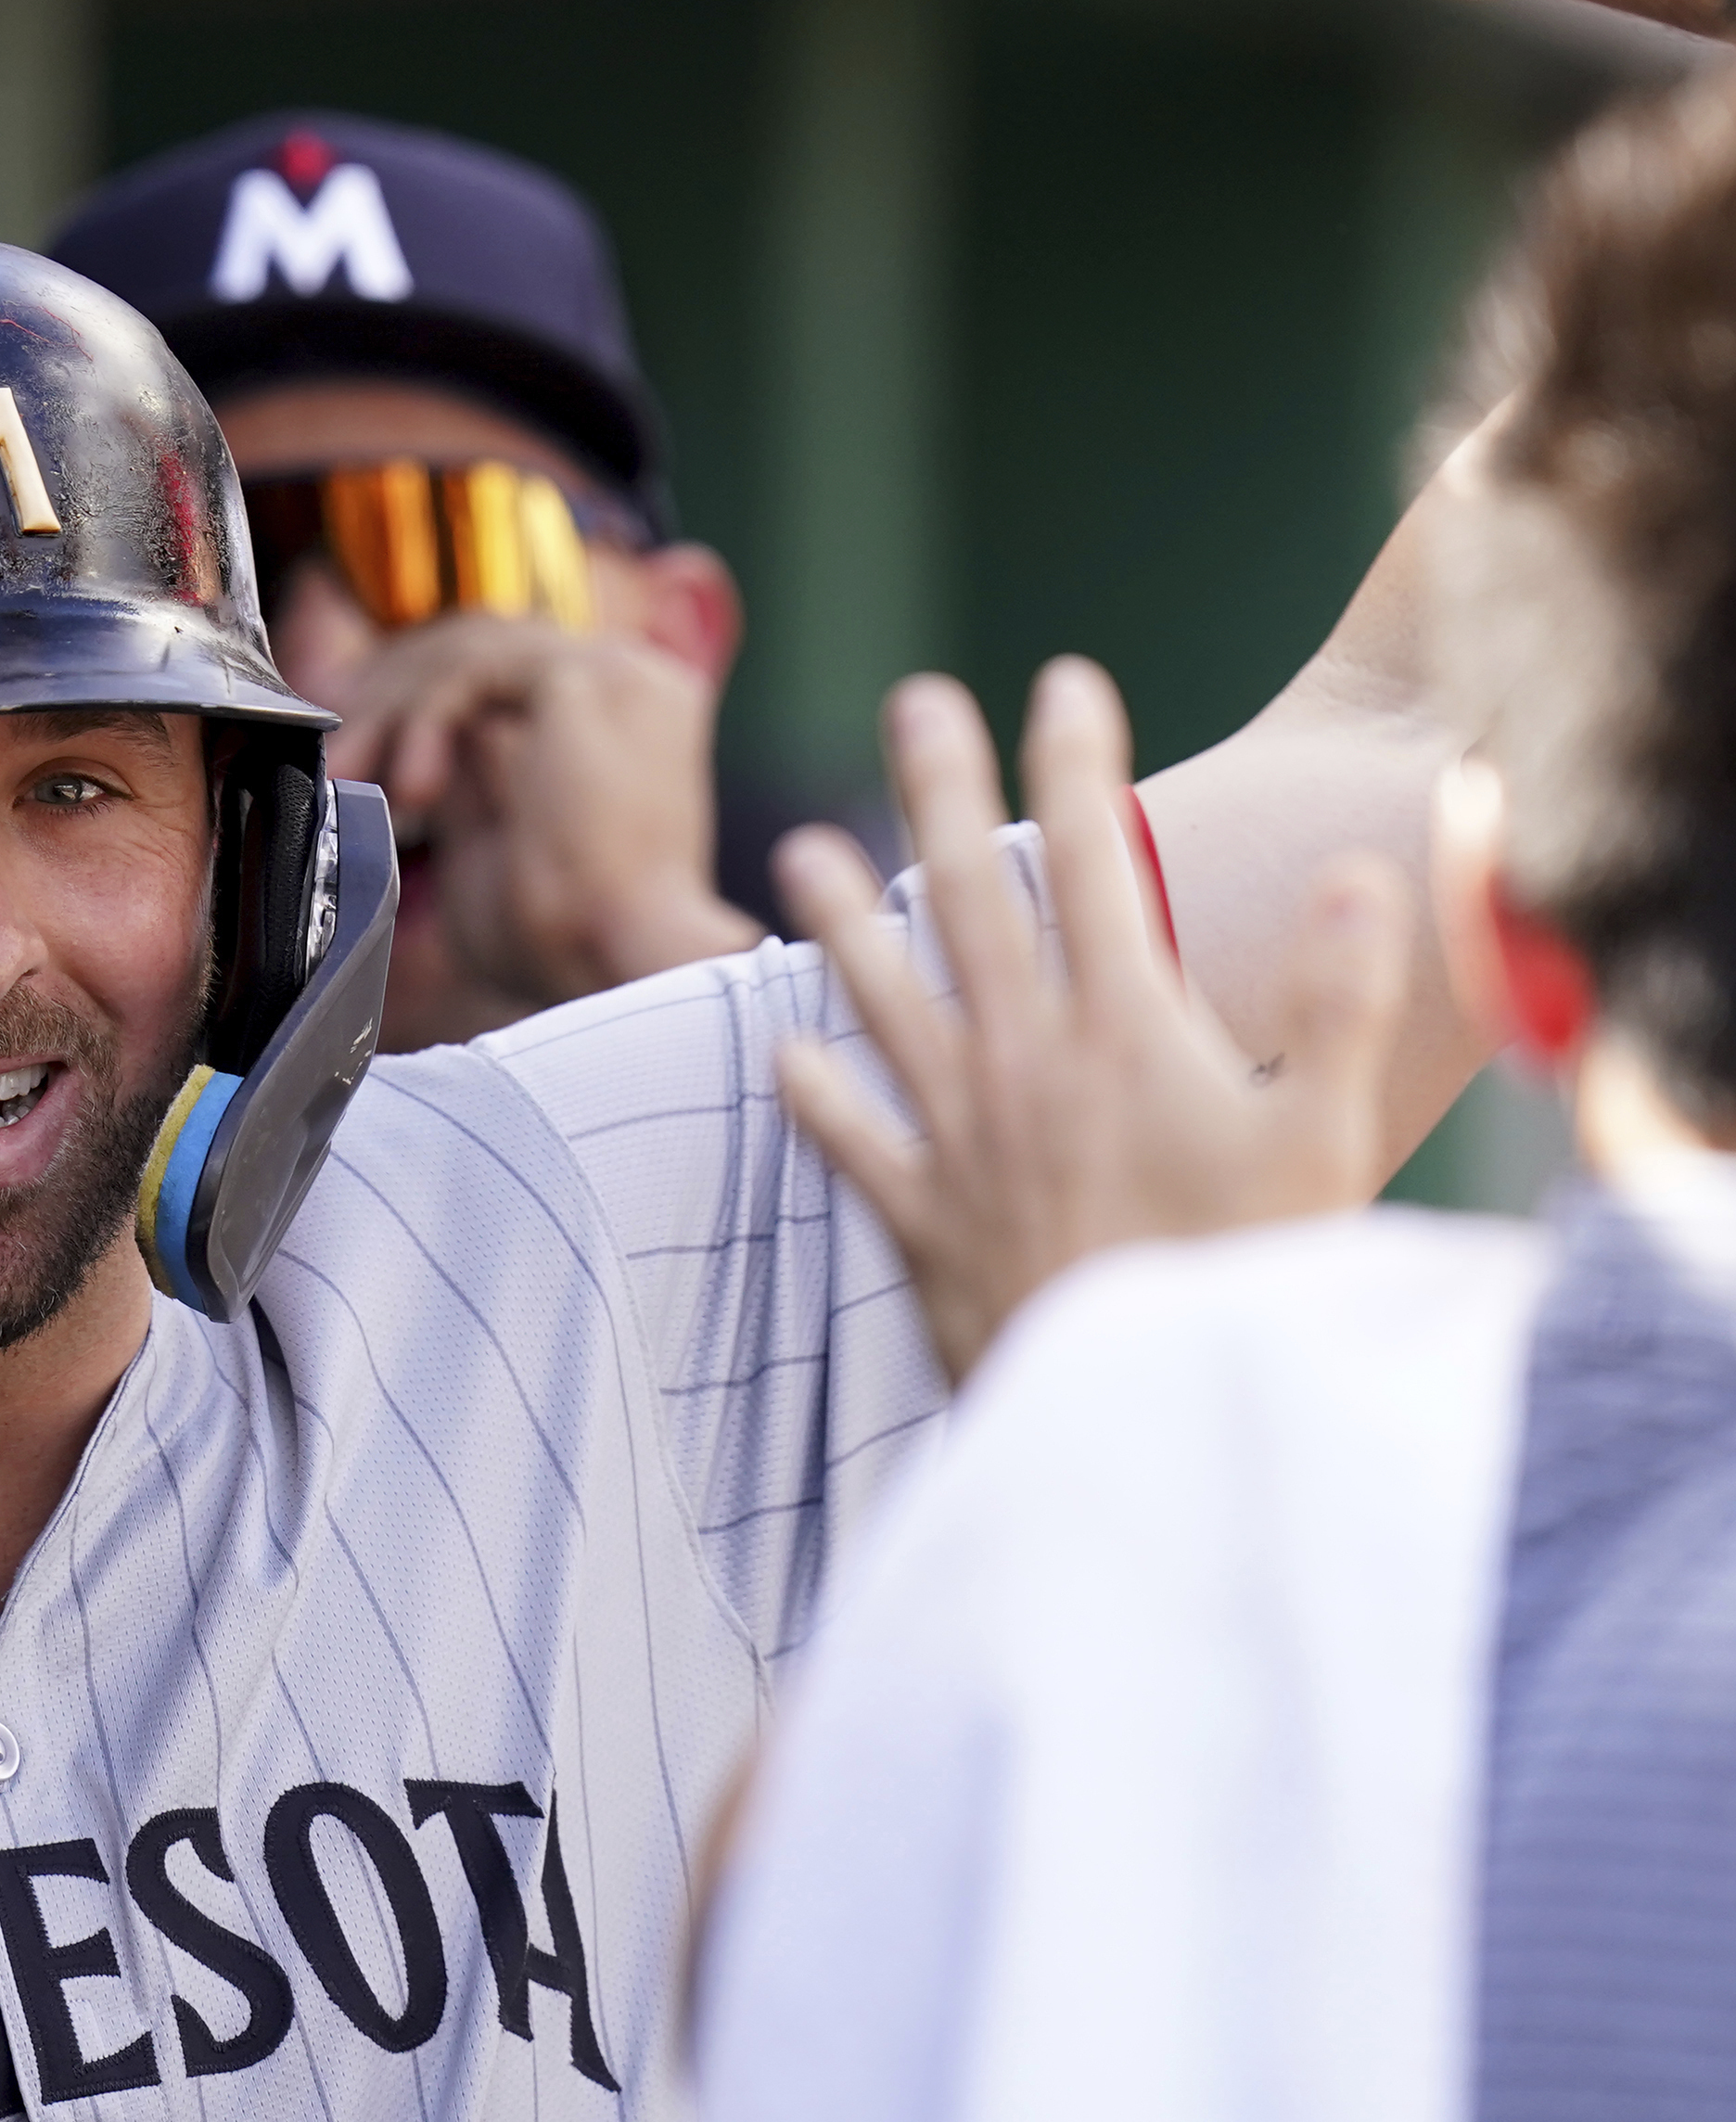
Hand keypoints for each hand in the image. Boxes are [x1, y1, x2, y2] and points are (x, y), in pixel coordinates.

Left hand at [326, 615, 756, 1009]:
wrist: (618, 965)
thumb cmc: (568, 945)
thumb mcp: (495, 851)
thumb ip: (464, 793)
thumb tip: (408, 760)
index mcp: (620, 722)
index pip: (500, 676)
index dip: (416, 705)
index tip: (356, 752)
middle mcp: (625, 681)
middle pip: (476, 648)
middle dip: (387, 701)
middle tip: (339, 764)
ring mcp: (611, 670)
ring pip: (463, 652)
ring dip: (390, 713)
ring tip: (352, 777)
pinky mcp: (582, 678)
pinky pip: (468, 671)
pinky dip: (421, 721)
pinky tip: (409, 788)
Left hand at [775, 660, 1411, 1384]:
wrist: (1141, 1414)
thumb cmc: (1247, 1284)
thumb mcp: (1323, 1143)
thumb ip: (1340, 1005)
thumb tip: (1363, 875)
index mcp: (1123, 1032)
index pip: (1097, 863)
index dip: (1080, 763)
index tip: (1064, 680)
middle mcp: (1022, 1065)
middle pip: (968, 900)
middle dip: (941, 791)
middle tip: (915, 703)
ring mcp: (959, 1139)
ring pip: (883, 1000)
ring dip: (840, 918)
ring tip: (798, 846)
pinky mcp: (918, 1220)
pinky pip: (851, 1144)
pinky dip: (817, 1095)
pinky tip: (784, 1053)